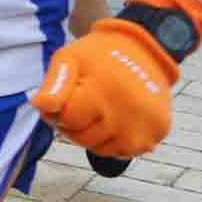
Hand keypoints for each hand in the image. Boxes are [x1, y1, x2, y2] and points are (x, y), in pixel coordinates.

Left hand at [32, 17, 178, 157]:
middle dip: (77, 125)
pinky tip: (119, 120)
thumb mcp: (68, 58)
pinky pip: (124, 151)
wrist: (143, 50)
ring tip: (102, 110)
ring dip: (96, 136)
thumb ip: (54, 83)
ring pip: (102, 149)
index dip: (60, 110)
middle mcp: (127, 113)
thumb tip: (42, 106)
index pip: (66, 120)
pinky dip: (117, 141)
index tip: (69, 95)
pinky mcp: (158, 133)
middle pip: (83, 138)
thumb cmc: (98, 56)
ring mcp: (145, 126)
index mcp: (103, 92)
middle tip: (86, 103)